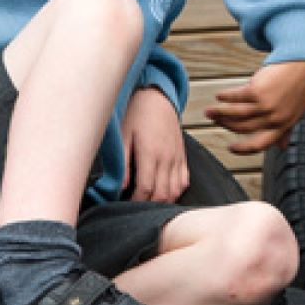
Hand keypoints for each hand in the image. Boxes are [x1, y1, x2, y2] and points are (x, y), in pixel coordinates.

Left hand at [122, 88, 188, 202]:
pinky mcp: (182, 155)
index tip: (124, 205)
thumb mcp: (123, 135)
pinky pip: (184, 181)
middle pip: (162, 194)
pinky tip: (164, 193)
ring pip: (175, 191)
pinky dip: (175, 192)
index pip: (146, 188)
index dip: (135, 202)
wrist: (157, 96)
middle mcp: (167, 157)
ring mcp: (177, 157)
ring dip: (163, 201)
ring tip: (148, 203)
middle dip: (148, 206)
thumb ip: (122, 163)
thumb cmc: (136, 113)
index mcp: (150, 152)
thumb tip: (120, 188)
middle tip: (134, 208)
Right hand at [207, 60, 304, 154]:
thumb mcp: (296, 112)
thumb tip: (282, 147)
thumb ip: (287, 130)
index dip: (244, 149)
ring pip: (236, 114)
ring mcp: (265, 105)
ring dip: (219, 113)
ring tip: (210, 111)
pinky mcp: (257, 91)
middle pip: (243, 128)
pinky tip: (219, 96)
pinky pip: (235, 97)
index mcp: (283, 126)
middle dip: (226, 125)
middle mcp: (273, 118)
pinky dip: (225, 97)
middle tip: (215, 121)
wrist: (302, 64)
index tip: (231, 148)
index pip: (260, 145)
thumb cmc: (297, 88)